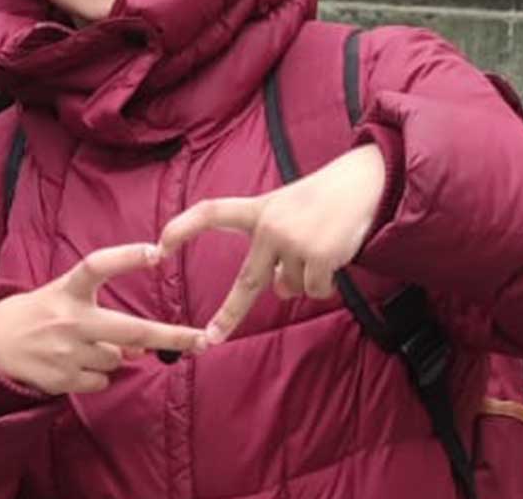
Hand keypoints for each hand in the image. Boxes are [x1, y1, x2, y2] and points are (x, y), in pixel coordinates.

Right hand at [0, 243, 209, 395]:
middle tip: (201, 340)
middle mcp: (69, 319)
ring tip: (79, 346)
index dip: (126, 257)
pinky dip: (95, 375)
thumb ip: (102, 313)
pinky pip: (101, 381)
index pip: (97, 265)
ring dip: (111, 355)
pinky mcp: (63, 378)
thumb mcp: (64, 298)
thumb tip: (143, 343)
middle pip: (130, 328)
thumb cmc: (39, 314)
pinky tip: (72, 364)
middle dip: (171, 336)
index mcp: (68, 290)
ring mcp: (66, 351)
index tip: (155, 251)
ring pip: (117, 358)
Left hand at [159, 144, 385, 345]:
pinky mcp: (318, 256)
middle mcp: (269, 227)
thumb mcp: (287, 214)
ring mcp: (293, 242)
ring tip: (322, 248)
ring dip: (307, 280)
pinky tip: (335, 257)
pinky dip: (325, 284)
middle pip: (247, 282)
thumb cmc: (323, 200)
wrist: (364, 184)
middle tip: (211, 338)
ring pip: (291, 287)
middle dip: (229, 314)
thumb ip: (274, 251)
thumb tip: (279, 290)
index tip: (159, 245)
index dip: (183, 228)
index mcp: (257, 210)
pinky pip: (314, 290)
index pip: (210, 213)